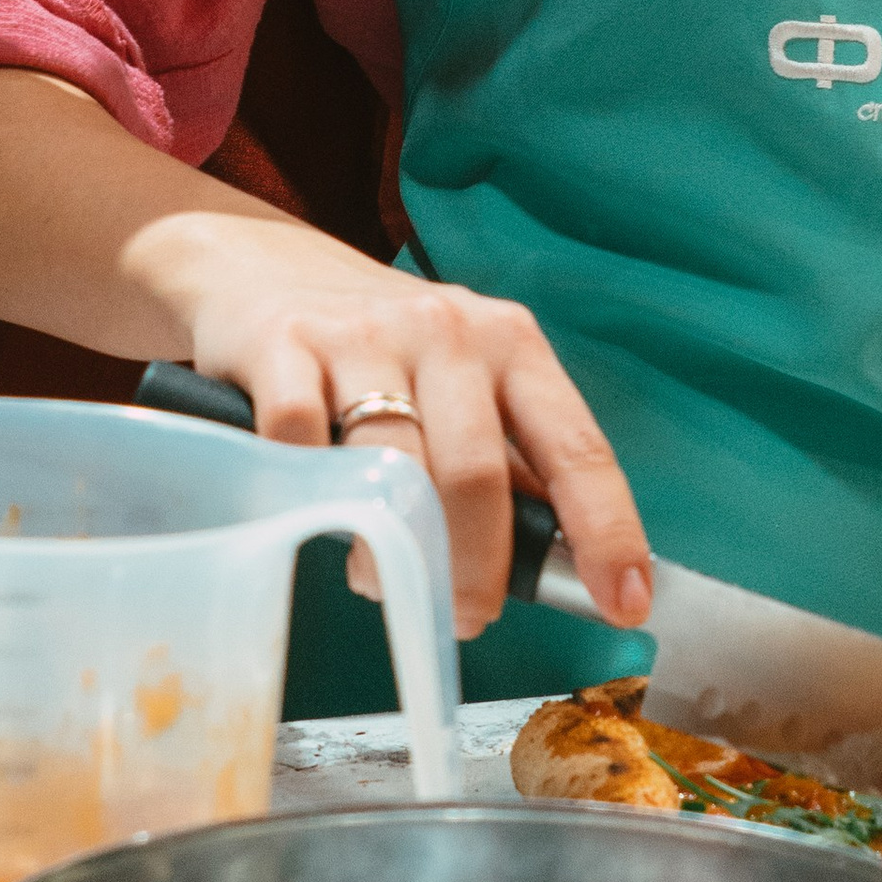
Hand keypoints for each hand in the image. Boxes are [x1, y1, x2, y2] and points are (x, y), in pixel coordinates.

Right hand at [138, 208, 653, 643]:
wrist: (255, 264)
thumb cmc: (381, 346)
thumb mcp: (463, 381)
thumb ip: (508, 463)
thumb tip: (563, 564)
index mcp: (512, 344)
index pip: (577, 447)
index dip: (608, 531)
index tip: (626, 603)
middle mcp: (448, 330)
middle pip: (477, 477)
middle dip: (476, 572)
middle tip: (464, 616)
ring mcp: (364, 334)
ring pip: (393, 471)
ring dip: (390, 556)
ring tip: (380, 579)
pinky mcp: (284, 345)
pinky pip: (303, 445)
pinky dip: (311, 497)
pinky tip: (313, 510)